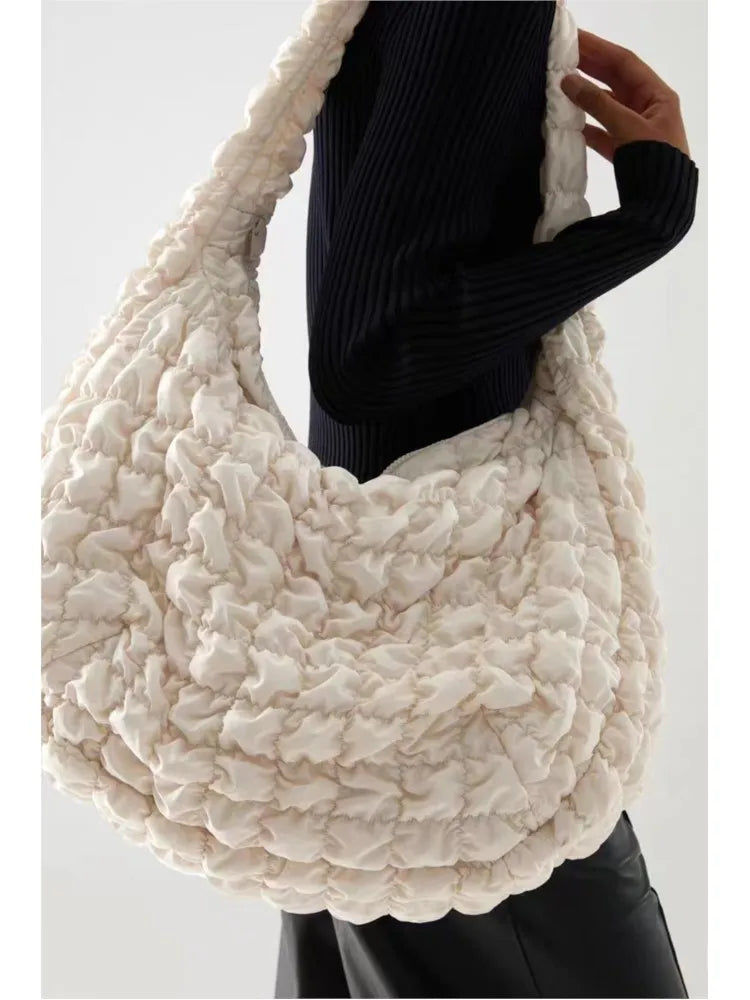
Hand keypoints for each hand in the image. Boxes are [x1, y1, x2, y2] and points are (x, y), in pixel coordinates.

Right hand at [560, 29, 690, 161]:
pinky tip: (569, 123)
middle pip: (616, 82)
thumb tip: (568, 82)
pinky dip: (588, 126)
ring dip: (586, 97)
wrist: (660, 207)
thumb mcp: (626, 127)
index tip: (575, 40)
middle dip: (590, 69)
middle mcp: (649, 109)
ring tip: (560, 86)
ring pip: (608, 106)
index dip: (599, 49)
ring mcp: (637, 131)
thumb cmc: (653, 162)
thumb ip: (597, 104)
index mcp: (658, 97)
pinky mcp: (626, 151)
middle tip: (562, 57)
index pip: (625, 63)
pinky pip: (604, 132)